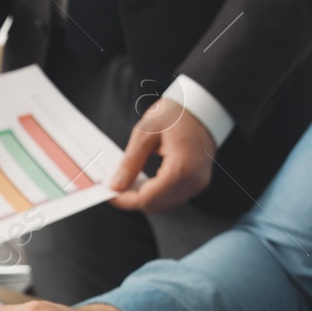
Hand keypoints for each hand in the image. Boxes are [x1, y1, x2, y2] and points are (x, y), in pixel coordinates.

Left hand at [109, 97, 214, 214]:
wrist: (203, 105)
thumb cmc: (176, 113)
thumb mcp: (146, 133)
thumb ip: (130, 162)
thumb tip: (116, 186)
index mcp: (181, 168)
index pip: (147, 199)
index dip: (124, 200)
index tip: (108, 193)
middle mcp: (193, 181)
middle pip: (155, 205)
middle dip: (132, 199)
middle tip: (116, 186)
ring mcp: (198, 183)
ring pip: (164, 205)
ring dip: (144, 198)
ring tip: (130, 182)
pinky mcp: (199, 181)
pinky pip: (174, 197)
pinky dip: (157, 194)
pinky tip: (146, 182)